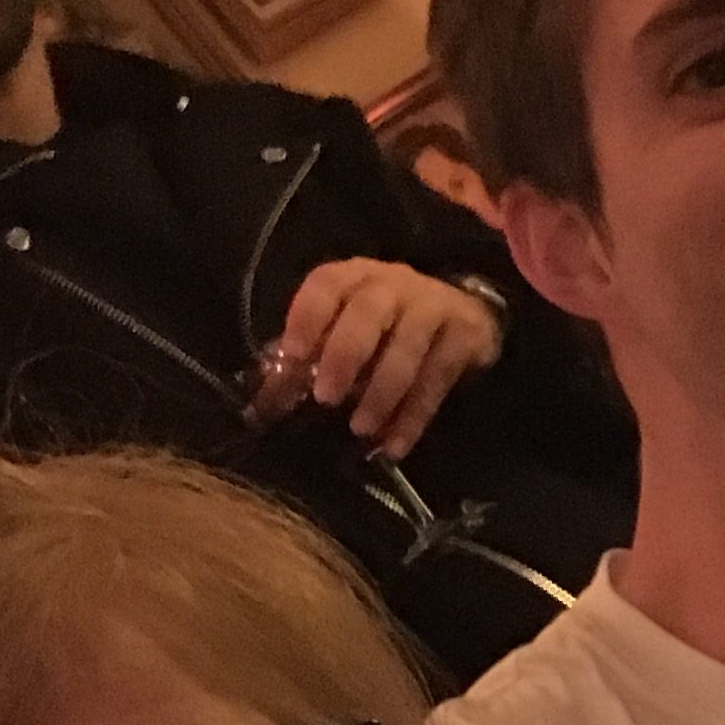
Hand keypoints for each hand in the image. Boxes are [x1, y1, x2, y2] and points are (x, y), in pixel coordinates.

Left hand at [255, 260, 502, 457]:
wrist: (462, 313)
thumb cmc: (385, 327)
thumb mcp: (342, 332)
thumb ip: (304, 364)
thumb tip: (260, 409)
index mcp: (353, 277)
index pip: (326, 284)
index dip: (307, 317)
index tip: (293, 356)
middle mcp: (392, 284)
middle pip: (369, 312)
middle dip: (345, 355)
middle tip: (326, 399)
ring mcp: (432, 305)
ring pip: (408, 345)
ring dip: (382, 391)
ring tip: (361, 429)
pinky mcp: (464, 334)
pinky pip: (438, 377)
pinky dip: (415, 415)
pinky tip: (395, 446)